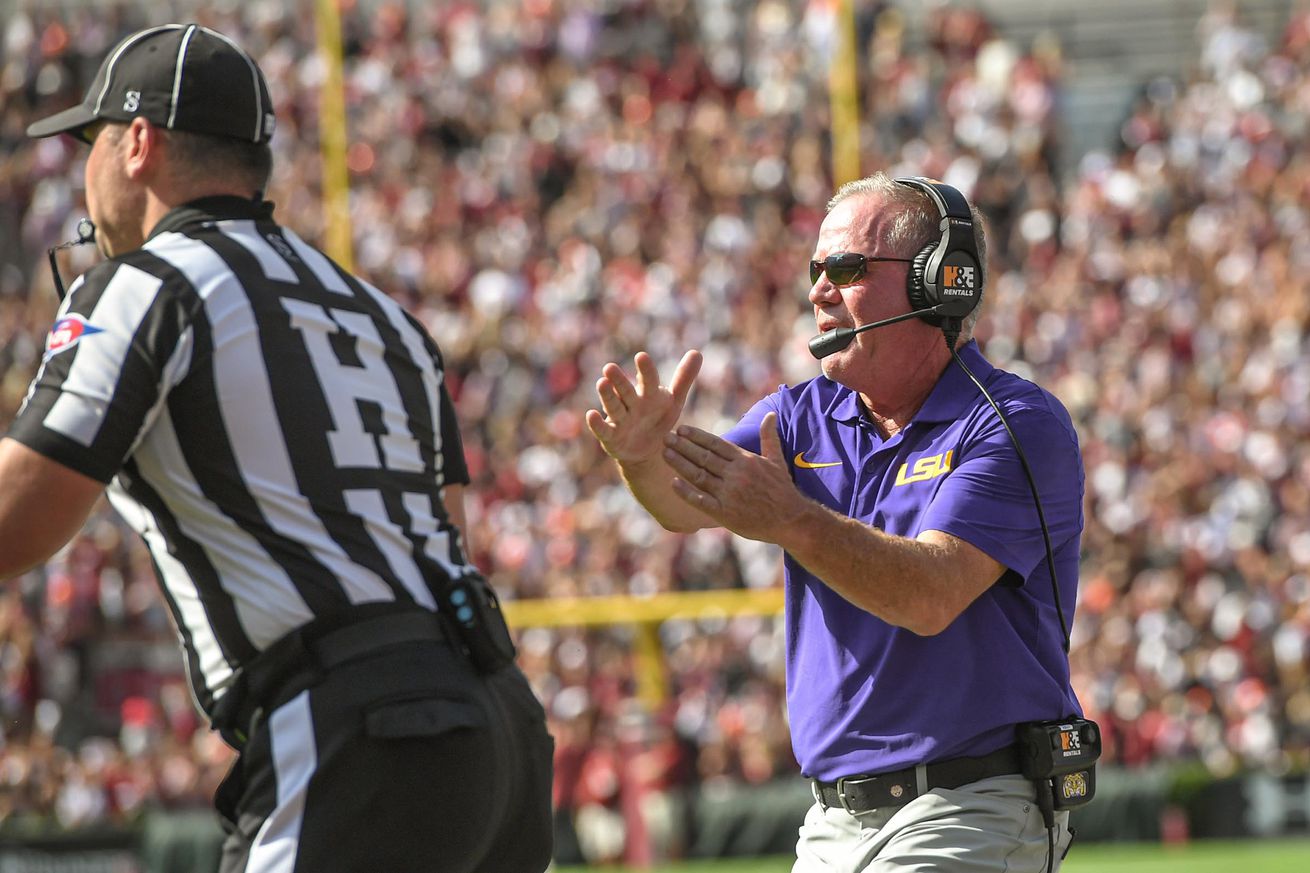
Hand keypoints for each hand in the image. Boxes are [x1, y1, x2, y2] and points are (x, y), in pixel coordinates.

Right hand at [586, 350, 701, 464]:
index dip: (645, 370)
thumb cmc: (658, 418)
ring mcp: (620, 419)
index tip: (642, 357)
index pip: (647, 380)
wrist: (647, 449)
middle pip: (625, 390)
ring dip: (607, 395)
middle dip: (619, 380)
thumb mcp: (674, 401)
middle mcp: (631, 403)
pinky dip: (596, 424)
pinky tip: (591, 414)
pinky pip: (603, 429)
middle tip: (610, 367)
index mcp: (648, 393)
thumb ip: (683, 378)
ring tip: (601, 382)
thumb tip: (697, 351)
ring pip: (613, 406)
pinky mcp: (610, 436)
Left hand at [662, 412, 807, 543]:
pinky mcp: (725, 513)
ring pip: (699, 475)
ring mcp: (729, 494)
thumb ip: (769, 437)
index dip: (696, 436)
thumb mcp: (777, 460)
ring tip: (665, 453)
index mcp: (745, 460)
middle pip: (704, 457)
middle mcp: (735, 474)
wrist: (791, 520)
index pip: (716, 444)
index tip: (681, 429)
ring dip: (680, 463)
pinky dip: (686, 492)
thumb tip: (770, 415)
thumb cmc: (782, 490)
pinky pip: (701, 500)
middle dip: (683, 446)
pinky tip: (673, 483)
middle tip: (665, 436)